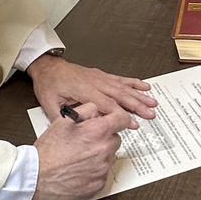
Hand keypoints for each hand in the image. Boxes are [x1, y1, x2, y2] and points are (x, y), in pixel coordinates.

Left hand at [26, 53, 157, 121]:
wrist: (48, 68)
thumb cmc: (50, 85)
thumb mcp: (50, 105)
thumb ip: (64, 119)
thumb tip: (76, 131)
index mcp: (83, 90)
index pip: (107, 104)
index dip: (121, 114)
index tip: (133, 123)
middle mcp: (95, 82)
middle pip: (120, 95)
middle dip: (137, 105)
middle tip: (150, 113)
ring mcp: (100, 78)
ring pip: (123, 87)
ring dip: (139, 94)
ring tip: (152, 101)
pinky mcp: (101, 75)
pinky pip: (120, 79)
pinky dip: (133, 82)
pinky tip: (143, 86)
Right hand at [31, 103, 135, 199]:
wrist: (36, 178)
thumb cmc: (47, 151)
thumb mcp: (63, 121)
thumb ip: (85, 110)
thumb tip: (98, 110)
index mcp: (97, 132)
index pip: (122, 119)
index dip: (119, 117)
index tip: (118, 119)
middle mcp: (103, 150)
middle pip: (116, 139)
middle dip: (105, 137)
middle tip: (87, 140)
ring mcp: (102, 169)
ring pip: (109, 157)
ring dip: (100, 154)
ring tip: (79, 156)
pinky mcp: (99, 184)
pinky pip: (103, 173)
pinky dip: (95, 171)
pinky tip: (79, 169)